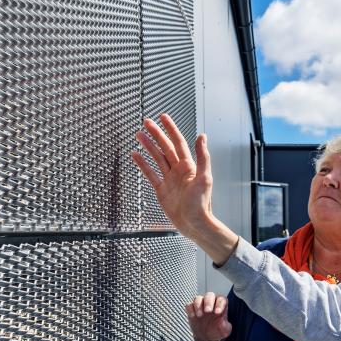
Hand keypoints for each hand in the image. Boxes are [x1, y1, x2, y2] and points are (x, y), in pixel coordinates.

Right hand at [131, 114, 239, 263]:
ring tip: (139, 134)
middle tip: (146, 122)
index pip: (178, 142)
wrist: (194, 223)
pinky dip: (142, 164)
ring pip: (156, 158)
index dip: (171, 129)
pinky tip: (136, 155)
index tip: (163, 117)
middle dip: (156, 134)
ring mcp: (169, 179)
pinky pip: (150, 173)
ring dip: (148, 146)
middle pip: (165, 147)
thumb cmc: (201, 203)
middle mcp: (178, 170)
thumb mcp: (204, 178)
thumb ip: (202, 157)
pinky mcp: (161, 189)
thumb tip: (202, 136)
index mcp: (189, 166)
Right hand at [186, 292, 231, 340]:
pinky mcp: (192, 310)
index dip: (220, 304)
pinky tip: (193, 316)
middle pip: (209, 295)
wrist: (207, 337)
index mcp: (221, 305)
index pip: (221, 299)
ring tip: (200, 315)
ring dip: (198, 305)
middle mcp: (211, 302)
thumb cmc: (218, 330)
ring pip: (198, 298)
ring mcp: (200, 305)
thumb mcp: (224, 331)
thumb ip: (225, 326)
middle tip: (208, 311)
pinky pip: (189, 305)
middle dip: (208, 302)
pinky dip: (190, 309)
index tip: (217, 312)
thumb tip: (223, 322)